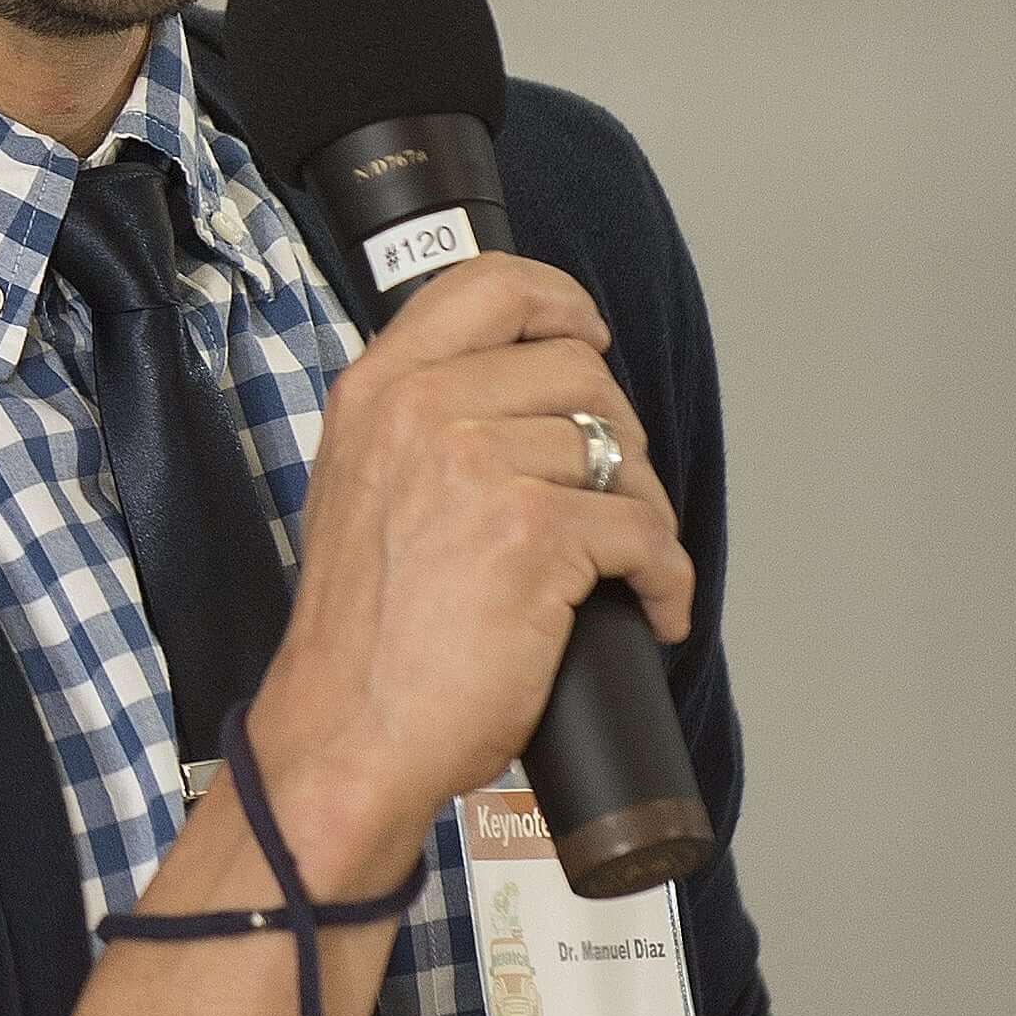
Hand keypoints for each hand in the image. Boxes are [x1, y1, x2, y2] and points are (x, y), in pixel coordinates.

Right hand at [247, 255, 695, 872]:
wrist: (347, 731)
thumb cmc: (359, 636)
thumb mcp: (359, 488)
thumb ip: (417, 427)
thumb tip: (518, 405)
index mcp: (378, 391)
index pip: (489, 285)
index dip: (561, 304)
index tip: (588, 337)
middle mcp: (423, 410)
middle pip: (579, 371)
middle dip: (618, 436)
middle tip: (612, 498)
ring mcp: (477, 466)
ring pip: (621, 452)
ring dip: (645, 514)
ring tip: (628, 567)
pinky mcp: (533, 534)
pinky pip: (646, 533)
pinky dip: (667, 579)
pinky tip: (653, 609)